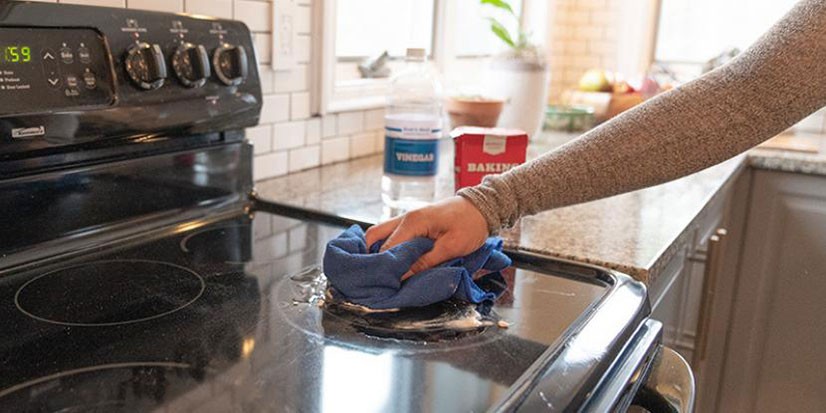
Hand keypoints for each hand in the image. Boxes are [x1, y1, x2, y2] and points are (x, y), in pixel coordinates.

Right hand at [365, 196, 489, 279]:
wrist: (482, 208)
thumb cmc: (470, 224)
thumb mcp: (451, 247)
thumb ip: (425, 262)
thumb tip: (403, 278)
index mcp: (413, 222)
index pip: (385, 247)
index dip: (382, 267)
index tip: (383, 285)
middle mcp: (405, 219)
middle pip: (374, 237)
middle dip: (372, 258)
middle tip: (378, 279)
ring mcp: (408, 221)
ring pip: (382, 237)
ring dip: (381, 254)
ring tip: (386, 275)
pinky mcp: (414, 225)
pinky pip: (394, 237)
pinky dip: (391, 250)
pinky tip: (397, 265)